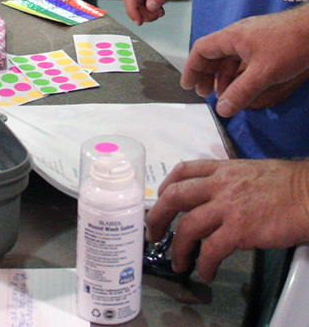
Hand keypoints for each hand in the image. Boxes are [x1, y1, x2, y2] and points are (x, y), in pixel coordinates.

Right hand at [121, 0, 190, 24]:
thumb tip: (151, 7)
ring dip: (147, 13)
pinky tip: (159, 8)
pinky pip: (142, 3)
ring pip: (137, 5)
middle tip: (158, 14)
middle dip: (144, 13)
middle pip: (132, 4)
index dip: (132, 12)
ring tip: (160, 11)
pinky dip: (150, 9)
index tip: (139, 22)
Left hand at [147, 159, 308, 282]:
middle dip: (157, 217)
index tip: (160, 198)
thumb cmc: (288, 186)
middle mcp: (220, 184)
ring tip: (178, 262)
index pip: (184, 170)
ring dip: (177, 248)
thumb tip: (212, 197)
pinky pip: (211, 250)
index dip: (166, 185)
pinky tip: (204, 272)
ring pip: (187, 226)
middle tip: (153, 234)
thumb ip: (228, 182)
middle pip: (174, 197)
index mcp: (223, 169)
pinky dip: (203, 264)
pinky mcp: (240, 229)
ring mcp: (228, 206)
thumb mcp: (252, 172)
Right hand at [181, 5, 308, 116]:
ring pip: (229, 58)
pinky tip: (243, 85)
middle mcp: (238, 35)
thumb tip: (221, 110)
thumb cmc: (290, 46)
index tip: (189, 86)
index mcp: (231, 37)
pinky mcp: (266, 42)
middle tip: (206, 94)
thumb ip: (240, 93)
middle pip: (213, 55)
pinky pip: (243, 58)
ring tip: (225, 94)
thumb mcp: (263, 73)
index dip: (192, 69)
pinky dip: (238, 73)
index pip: (201, 50)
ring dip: (224, 76)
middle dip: (207, 76)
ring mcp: (253, 37)